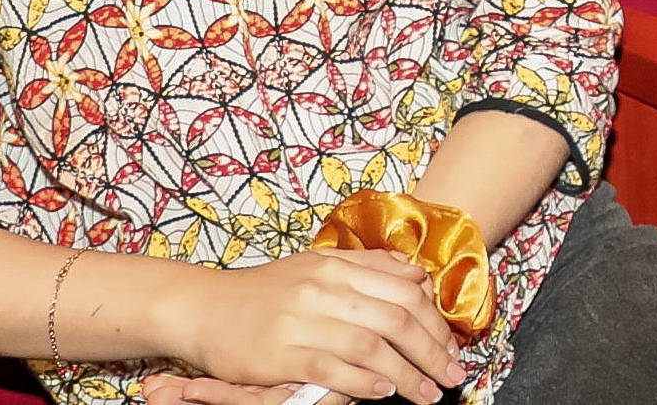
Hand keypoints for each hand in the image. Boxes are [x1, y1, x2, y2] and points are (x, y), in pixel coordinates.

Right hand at [159, 250, 459, 404]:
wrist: (203, 308)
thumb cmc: (264, 291)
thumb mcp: (316, 265)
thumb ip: (367, 267)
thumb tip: (417, 274)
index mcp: (337, 265)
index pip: (405, 290)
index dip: (435, 321)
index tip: (452, 345)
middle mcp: (324, 289)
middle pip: (397, 318)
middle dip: (432, 350)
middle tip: (453, 373)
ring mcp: (303, 321)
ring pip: (372, 347)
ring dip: (408, 374)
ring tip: (428, 393)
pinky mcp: (283, 354)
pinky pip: (335, 369)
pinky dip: (365, 382)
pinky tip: (385, 392)